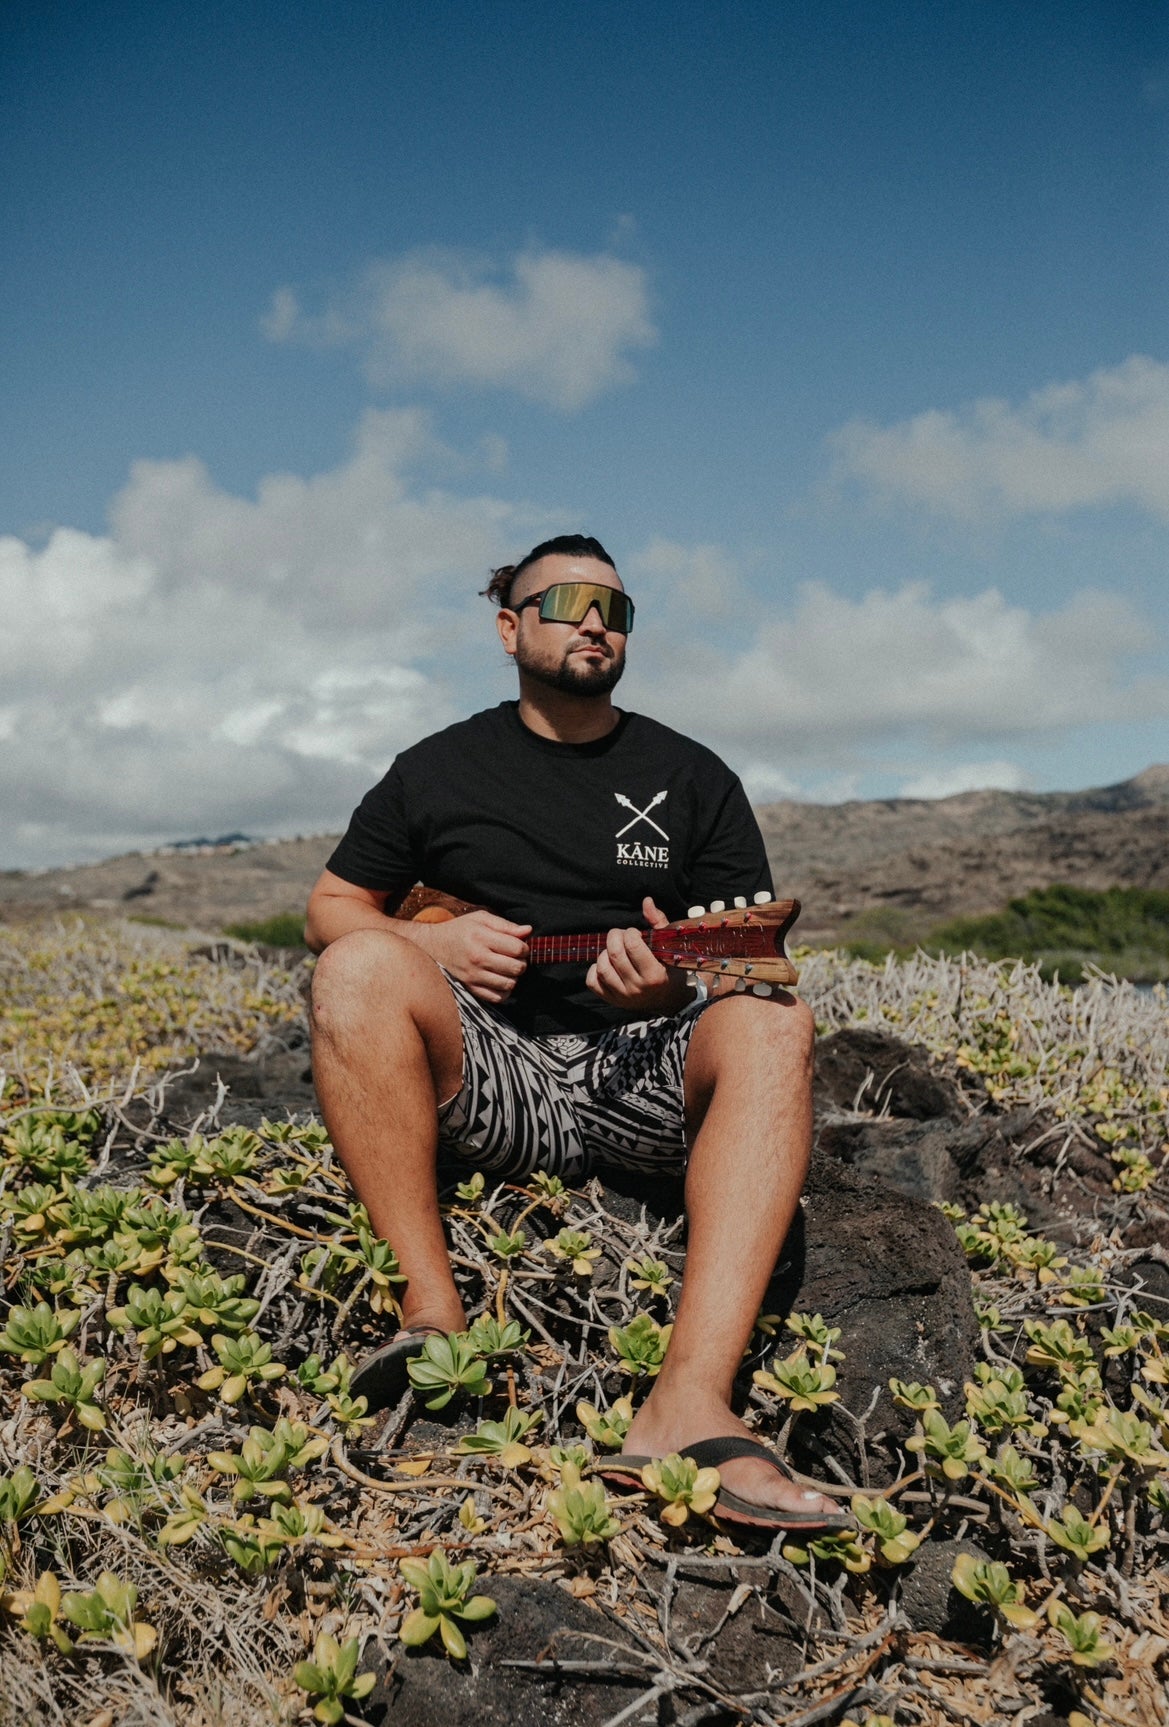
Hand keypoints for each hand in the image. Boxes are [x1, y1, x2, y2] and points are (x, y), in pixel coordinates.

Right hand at [410, 910, 530, 1004]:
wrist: (432, 946)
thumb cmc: (459, 930)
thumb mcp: (480, 919)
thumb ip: (505, 925)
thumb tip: (528, 931)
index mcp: (481, 937)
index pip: (517, 948)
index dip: (524, 947)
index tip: (519, 946)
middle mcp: (477, 958)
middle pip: (516, 968)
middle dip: (522, 963)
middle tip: (515, 958)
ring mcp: (473, 976)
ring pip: (509, 984)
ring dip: (513, 977)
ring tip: (507, 969)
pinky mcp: (470, 988)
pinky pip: (497, 997)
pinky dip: (504, 991)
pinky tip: (500, 980)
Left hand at [586, 897, 687, 1014]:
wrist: (669, 1000)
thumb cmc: (669, 969)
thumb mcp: (668, 947)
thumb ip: (658, 922)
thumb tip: (646, 901)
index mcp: (654, 974)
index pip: (633, 945)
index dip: (630, 933)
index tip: (634, 933)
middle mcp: (637, 988)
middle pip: (615, 955)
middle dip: (614, 937)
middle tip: (620, 936)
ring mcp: (623, 996)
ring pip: (602, 968)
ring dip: (604, 953)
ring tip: (614, 950)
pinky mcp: (612, 1000)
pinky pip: (592, 982)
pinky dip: (594, 970)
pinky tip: (607, 964)